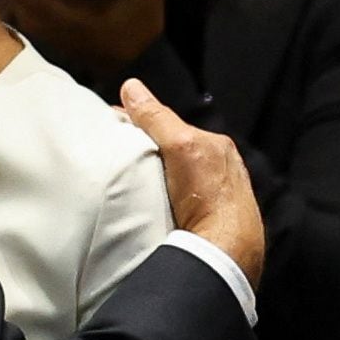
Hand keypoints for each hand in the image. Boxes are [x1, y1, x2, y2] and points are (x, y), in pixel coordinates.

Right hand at [121, 78, 264, 286]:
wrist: (226, 252)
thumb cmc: (211, 197)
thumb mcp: (181, 146)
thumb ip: (157, 118)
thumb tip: (132, 87)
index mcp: (216, 146)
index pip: (170, 126)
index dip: (140, 123)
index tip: (114, 126)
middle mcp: (219, 169)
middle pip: (171, 151)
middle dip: (146, 151)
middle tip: (116, 157)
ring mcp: (214, 198)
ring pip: (173, 177)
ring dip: (153, 178)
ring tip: (128, 184)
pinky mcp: (207, 223)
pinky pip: (177, 202)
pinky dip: (161, 200)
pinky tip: (148, 207)